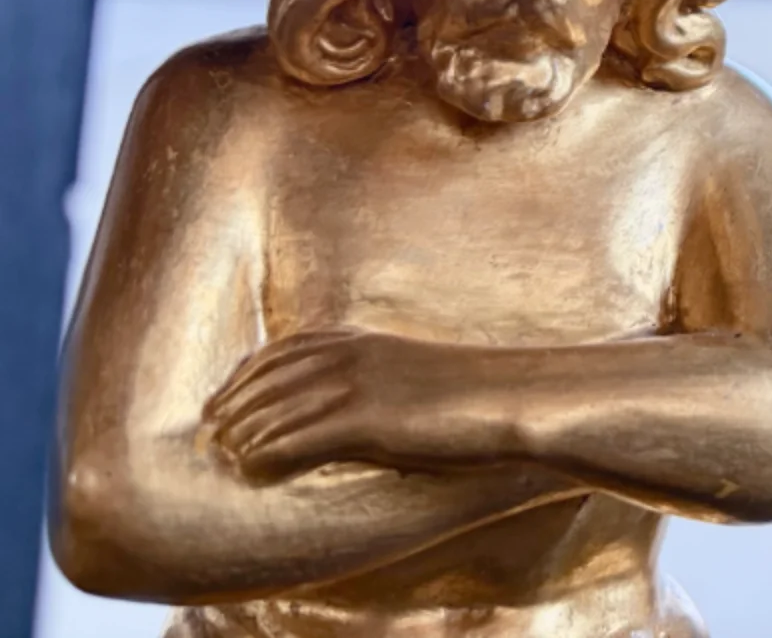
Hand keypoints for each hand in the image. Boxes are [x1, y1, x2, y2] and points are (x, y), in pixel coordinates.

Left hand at [205, 328, 515, 481]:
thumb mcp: (418, 375)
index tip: (223, 400)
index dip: (244, 376)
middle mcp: (353, 356)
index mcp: (365, 342)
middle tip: (212, 437)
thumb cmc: (478, 396)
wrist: (518, 398)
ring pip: (273, 410)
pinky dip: (267, 456)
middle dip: (233, 407)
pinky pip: (296, 438)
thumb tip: (356, 418)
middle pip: (267, 378)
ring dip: (242, 435)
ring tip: (228, 457)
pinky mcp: (367, 420)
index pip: (283, 350)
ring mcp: (359, 386)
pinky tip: (254, 471)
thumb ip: (380, 383)